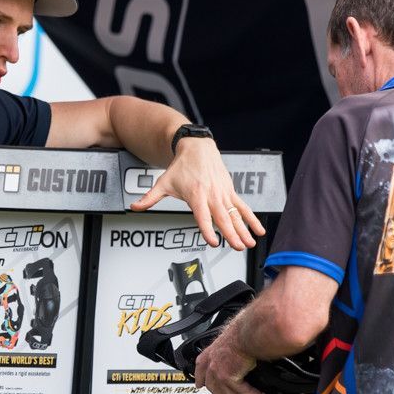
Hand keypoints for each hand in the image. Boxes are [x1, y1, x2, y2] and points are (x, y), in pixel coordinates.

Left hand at [128, 138, 264, 249]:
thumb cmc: (181, 166)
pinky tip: (258, 229)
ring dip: (244, 229)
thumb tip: (134, 206)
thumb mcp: (163, 182)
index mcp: (196, 195)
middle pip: (223, 218)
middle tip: (238, 247)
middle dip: (232, 234)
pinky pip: (243, 207)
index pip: (203, 216)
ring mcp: (223, 193)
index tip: (213, 242)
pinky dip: (251, 218)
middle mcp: (212, 195)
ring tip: (250, 243)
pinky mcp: (230, 191)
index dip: (208, 230)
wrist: (197, 147)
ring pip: (235, 214)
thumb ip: (150, 197)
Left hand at [193, 330, 270, 393]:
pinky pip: (242, 392)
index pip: (200, 370)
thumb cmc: (242, 334)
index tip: (200, 385)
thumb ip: (226, 353)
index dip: (200, 379)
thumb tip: (233, 358)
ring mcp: (218, 372)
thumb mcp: (228, 343)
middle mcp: (211, 365)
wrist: (248, 332)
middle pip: (215, 389)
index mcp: (209, 355)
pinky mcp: (229, 377)